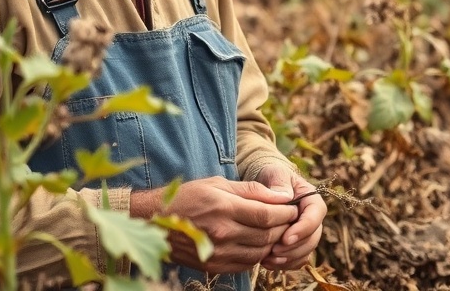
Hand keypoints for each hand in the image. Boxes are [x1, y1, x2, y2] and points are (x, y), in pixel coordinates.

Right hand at [130, 176, 297, 273]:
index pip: (267, 215)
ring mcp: (218, 253)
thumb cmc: (188, 197)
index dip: (286, 213)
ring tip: (277, 230)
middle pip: (267, 235)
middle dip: (284, 227)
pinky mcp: (215, 266)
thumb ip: (251, 190)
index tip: (294, 207)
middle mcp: (222, 233)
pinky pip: (247, 264)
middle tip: (290, 219)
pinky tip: (259, 243)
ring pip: (260, 252)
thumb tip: (280, 195)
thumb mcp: (218, 184)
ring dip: (273, 243)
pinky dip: (258, 254)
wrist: (156, 221)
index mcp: (224, 208)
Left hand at [254, 165, 326, 269]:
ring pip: (306, 252)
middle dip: (294, 248)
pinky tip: (267, 263)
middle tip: (274, 251)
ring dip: (289, 258)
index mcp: (312, 199)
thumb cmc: (272, 177)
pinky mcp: (297, 245)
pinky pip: (296, 260)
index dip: (303, 229)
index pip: (315, 215)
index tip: (286, 238)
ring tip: (268, 259)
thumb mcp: (275, 173)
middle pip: (313, 238)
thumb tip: (286, 197)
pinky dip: (284, 264)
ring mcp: (306, 233)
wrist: (266, 187)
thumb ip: (280, 182)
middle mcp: (313, 218)